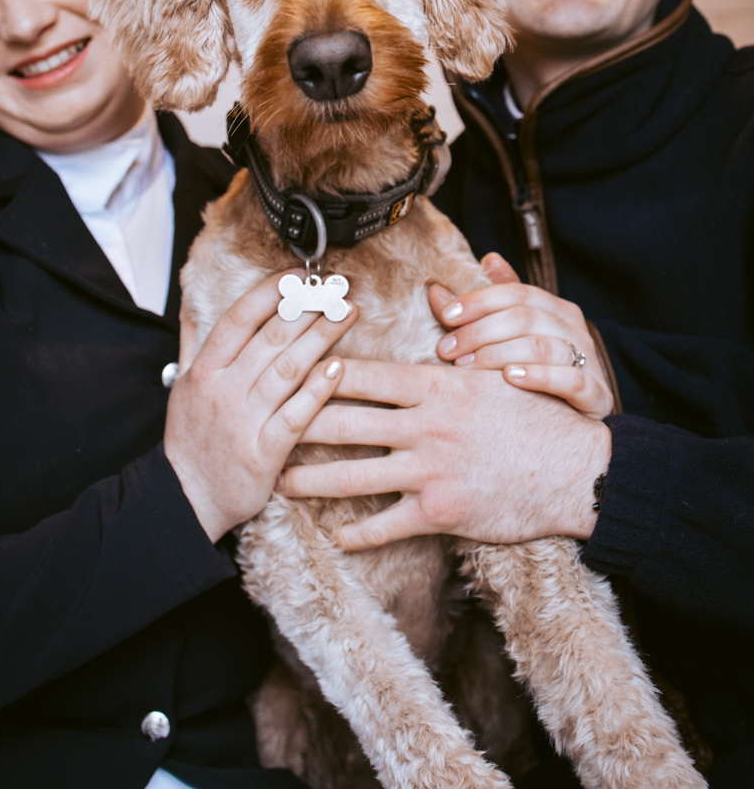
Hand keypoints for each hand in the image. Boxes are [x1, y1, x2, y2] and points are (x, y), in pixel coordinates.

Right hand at [165, 271, 356, 541]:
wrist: (184, 499)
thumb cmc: (191, 440)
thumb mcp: (183, 385)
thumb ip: (192, 341)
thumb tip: (192, 299)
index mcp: (204, 370)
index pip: (241, 317)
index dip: (273, 291)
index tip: (301, 276)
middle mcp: (224, 390)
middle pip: (273, 337)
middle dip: (310, 307)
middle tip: (338, 290)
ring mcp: (244, 421)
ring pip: (289, 369)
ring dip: (322, 337)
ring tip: (347, 314)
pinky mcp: (264, 453)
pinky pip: (296, 415)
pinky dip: (318, 389)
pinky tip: (339, 368)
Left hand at [277, 360, 610, 550]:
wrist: (577, 470)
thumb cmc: (539, 414)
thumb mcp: (499, 368)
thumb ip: (459, 344)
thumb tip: (435, 300)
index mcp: (436, 387)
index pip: (364, 376)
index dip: (321, 373)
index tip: (290, 368)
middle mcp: (425, 426)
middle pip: (345, 424)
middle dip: (297, 425)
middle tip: (261, 426)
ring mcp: (430, 471)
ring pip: (354, 478)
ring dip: (311, 483)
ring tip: (278, 484)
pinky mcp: (440, 512)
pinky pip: (386, 525)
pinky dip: (356, 535)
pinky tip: (332, 538)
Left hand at [428, 252, 613, 419]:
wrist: (569, 430)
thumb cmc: (529, 378)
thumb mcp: (503, 342)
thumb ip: (475, 319)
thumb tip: (436, 289)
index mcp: (555, 309)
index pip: (516, 292)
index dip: (479, 301)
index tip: (446, 315)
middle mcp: (574, 329)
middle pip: (525, 317)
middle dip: (479, 332)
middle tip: (447, 350)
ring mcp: (590, 361)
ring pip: (542, 346)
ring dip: (499, 354)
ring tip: (466, 366)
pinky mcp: (597, 395)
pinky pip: (572, 380)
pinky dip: (540, 376)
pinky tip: (511, 378)